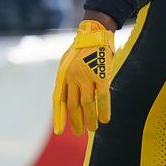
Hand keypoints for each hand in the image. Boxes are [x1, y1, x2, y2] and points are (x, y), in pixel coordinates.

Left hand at [51, 19, 114, 135]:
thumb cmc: (81, 48)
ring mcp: (87, 78)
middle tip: (80, 133)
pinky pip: (103, 98)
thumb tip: (65, 96)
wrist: (95, 33)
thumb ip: (65, 78)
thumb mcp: (66, 62)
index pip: (59, 101)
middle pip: (74, 106)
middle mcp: (73, 78)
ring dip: (90, 120)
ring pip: (88, 105)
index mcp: (64, 76)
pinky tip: (106, 119)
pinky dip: (104, 110)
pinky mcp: (102, 76)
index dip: (59, 117)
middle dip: (76, 122)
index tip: (59, 132)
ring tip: (93, 128)